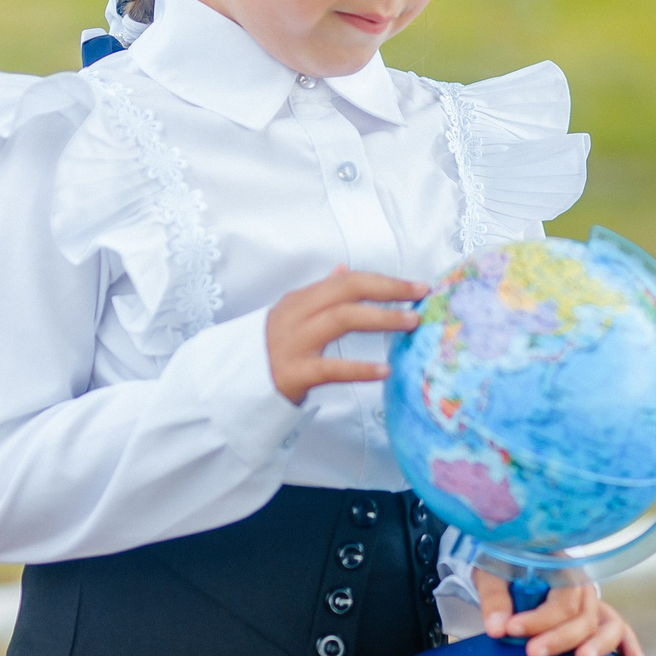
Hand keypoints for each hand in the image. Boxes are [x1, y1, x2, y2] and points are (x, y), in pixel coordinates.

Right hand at [266, 267, 426, 404]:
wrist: (234, 386)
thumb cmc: (271, 352)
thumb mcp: (291, 316)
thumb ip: (319, 294)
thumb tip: (344, 269)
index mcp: (299, 301)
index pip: (347, 281)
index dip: (384, 281)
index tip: (416, 287)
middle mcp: (295, 316)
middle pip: (346, 291)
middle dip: (387, 290)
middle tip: (420, 297)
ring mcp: (292, 344)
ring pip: (341, 320)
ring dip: (381, 318)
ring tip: (411, 323)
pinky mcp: (292, 374)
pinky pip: (331, 369)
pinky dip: (360, 369)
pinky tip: (384, 371)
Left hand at [474, 569, 645, 655]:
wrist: (514, 559)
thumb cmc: (504, 567)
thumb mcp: (492, 575)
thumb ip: (495, 599)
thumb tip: (496, 628)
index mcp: (560, 568)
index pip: (557, 599)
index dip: (537, 618)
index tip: (510, 629)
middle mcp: (581, 586)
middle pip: (581, 616)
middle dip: (559, 638)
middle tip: (533, 654)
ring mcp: (592, 602)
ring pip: (606, 625)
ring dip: (597, 645)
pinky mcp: (596, 617)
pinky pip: (619, 630)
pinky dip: (629, 645)